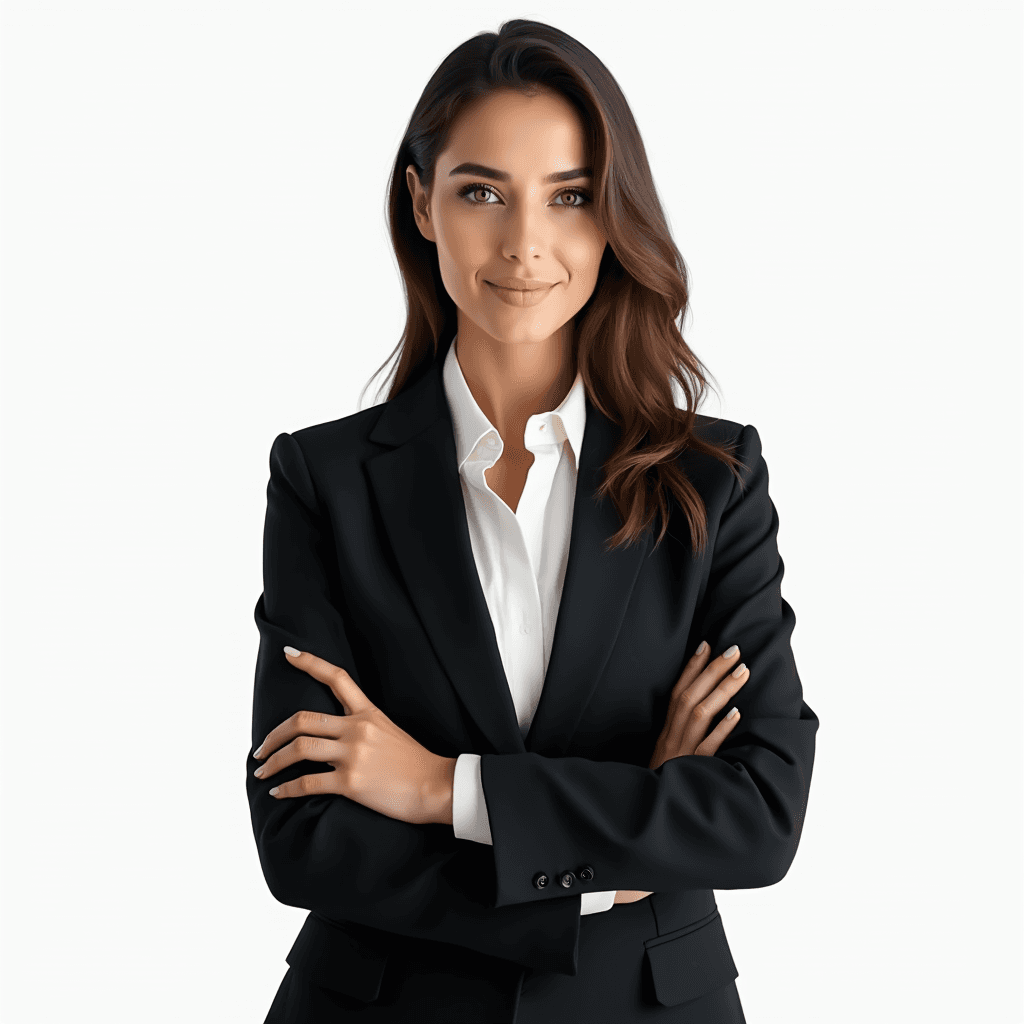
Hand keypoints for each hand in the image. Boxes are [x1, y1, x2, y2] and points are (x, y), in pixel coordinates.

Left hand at [252, 647, 456, 825]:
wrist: (436, 787)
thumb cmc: (415, 764)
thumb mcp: (390, 731)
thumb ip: (362, 727)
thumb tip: (334, 734)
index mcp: (368, 713)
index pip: (337, 677)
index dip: (310, 662)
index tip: (288, 653)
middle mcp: (357, 729)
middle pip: (302, 720)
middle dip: (274, 735)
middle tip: (260, 748)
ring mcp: (354, 754)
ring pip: (299, 750)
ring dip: (274, 761)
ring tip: (262, 770)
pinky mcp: (351, 782)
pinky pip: (308, 782)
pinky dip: (287, 788)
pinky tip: (278, 792)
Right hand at [648, 640, 747, 769]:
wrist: (647, 810)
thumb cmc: (662, 779)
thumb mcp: (666, 751)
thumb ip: (680, 730)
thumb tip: (702, 705)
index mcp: (665, 730)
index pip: (678, 690)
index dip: (691, 666)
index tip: (707, 644)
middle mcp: (672, 736)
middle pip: (690, 696)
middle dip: (712, 670)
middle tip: (735, 650)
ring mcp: (682, 752)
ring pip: (701, 714)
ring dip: (722, 690)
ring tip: (743, 671)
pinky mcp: (694, 769)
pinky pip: (708, 747)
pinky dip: (721, 729)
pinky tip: (737, 714)